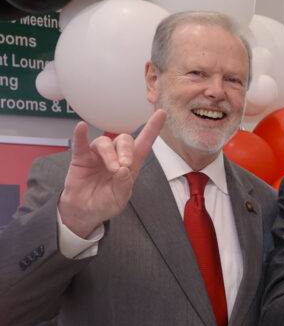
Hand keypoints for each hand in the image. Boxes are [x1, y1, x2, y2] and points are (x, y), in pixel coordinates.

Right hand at [57, 110, 165, 237]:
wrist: (84, 212)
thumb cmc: (105, 203)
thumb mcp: (119, 198)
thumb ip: (123, 185)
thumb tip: (124, 170)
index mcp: (130, 165)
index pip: (144, 144)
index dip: (152, 129)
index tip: (161, 113)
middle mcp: (115, 156)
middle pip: (124, 140)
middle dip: (126, 150)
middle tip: (124, 165)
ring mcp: (97, 155)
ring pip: (105, 143)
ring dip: (110, 154)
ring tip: (113, 168)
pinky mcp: (81, 158)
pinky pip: (80, 143)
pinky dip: (81, 135)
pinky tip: (81, 127)